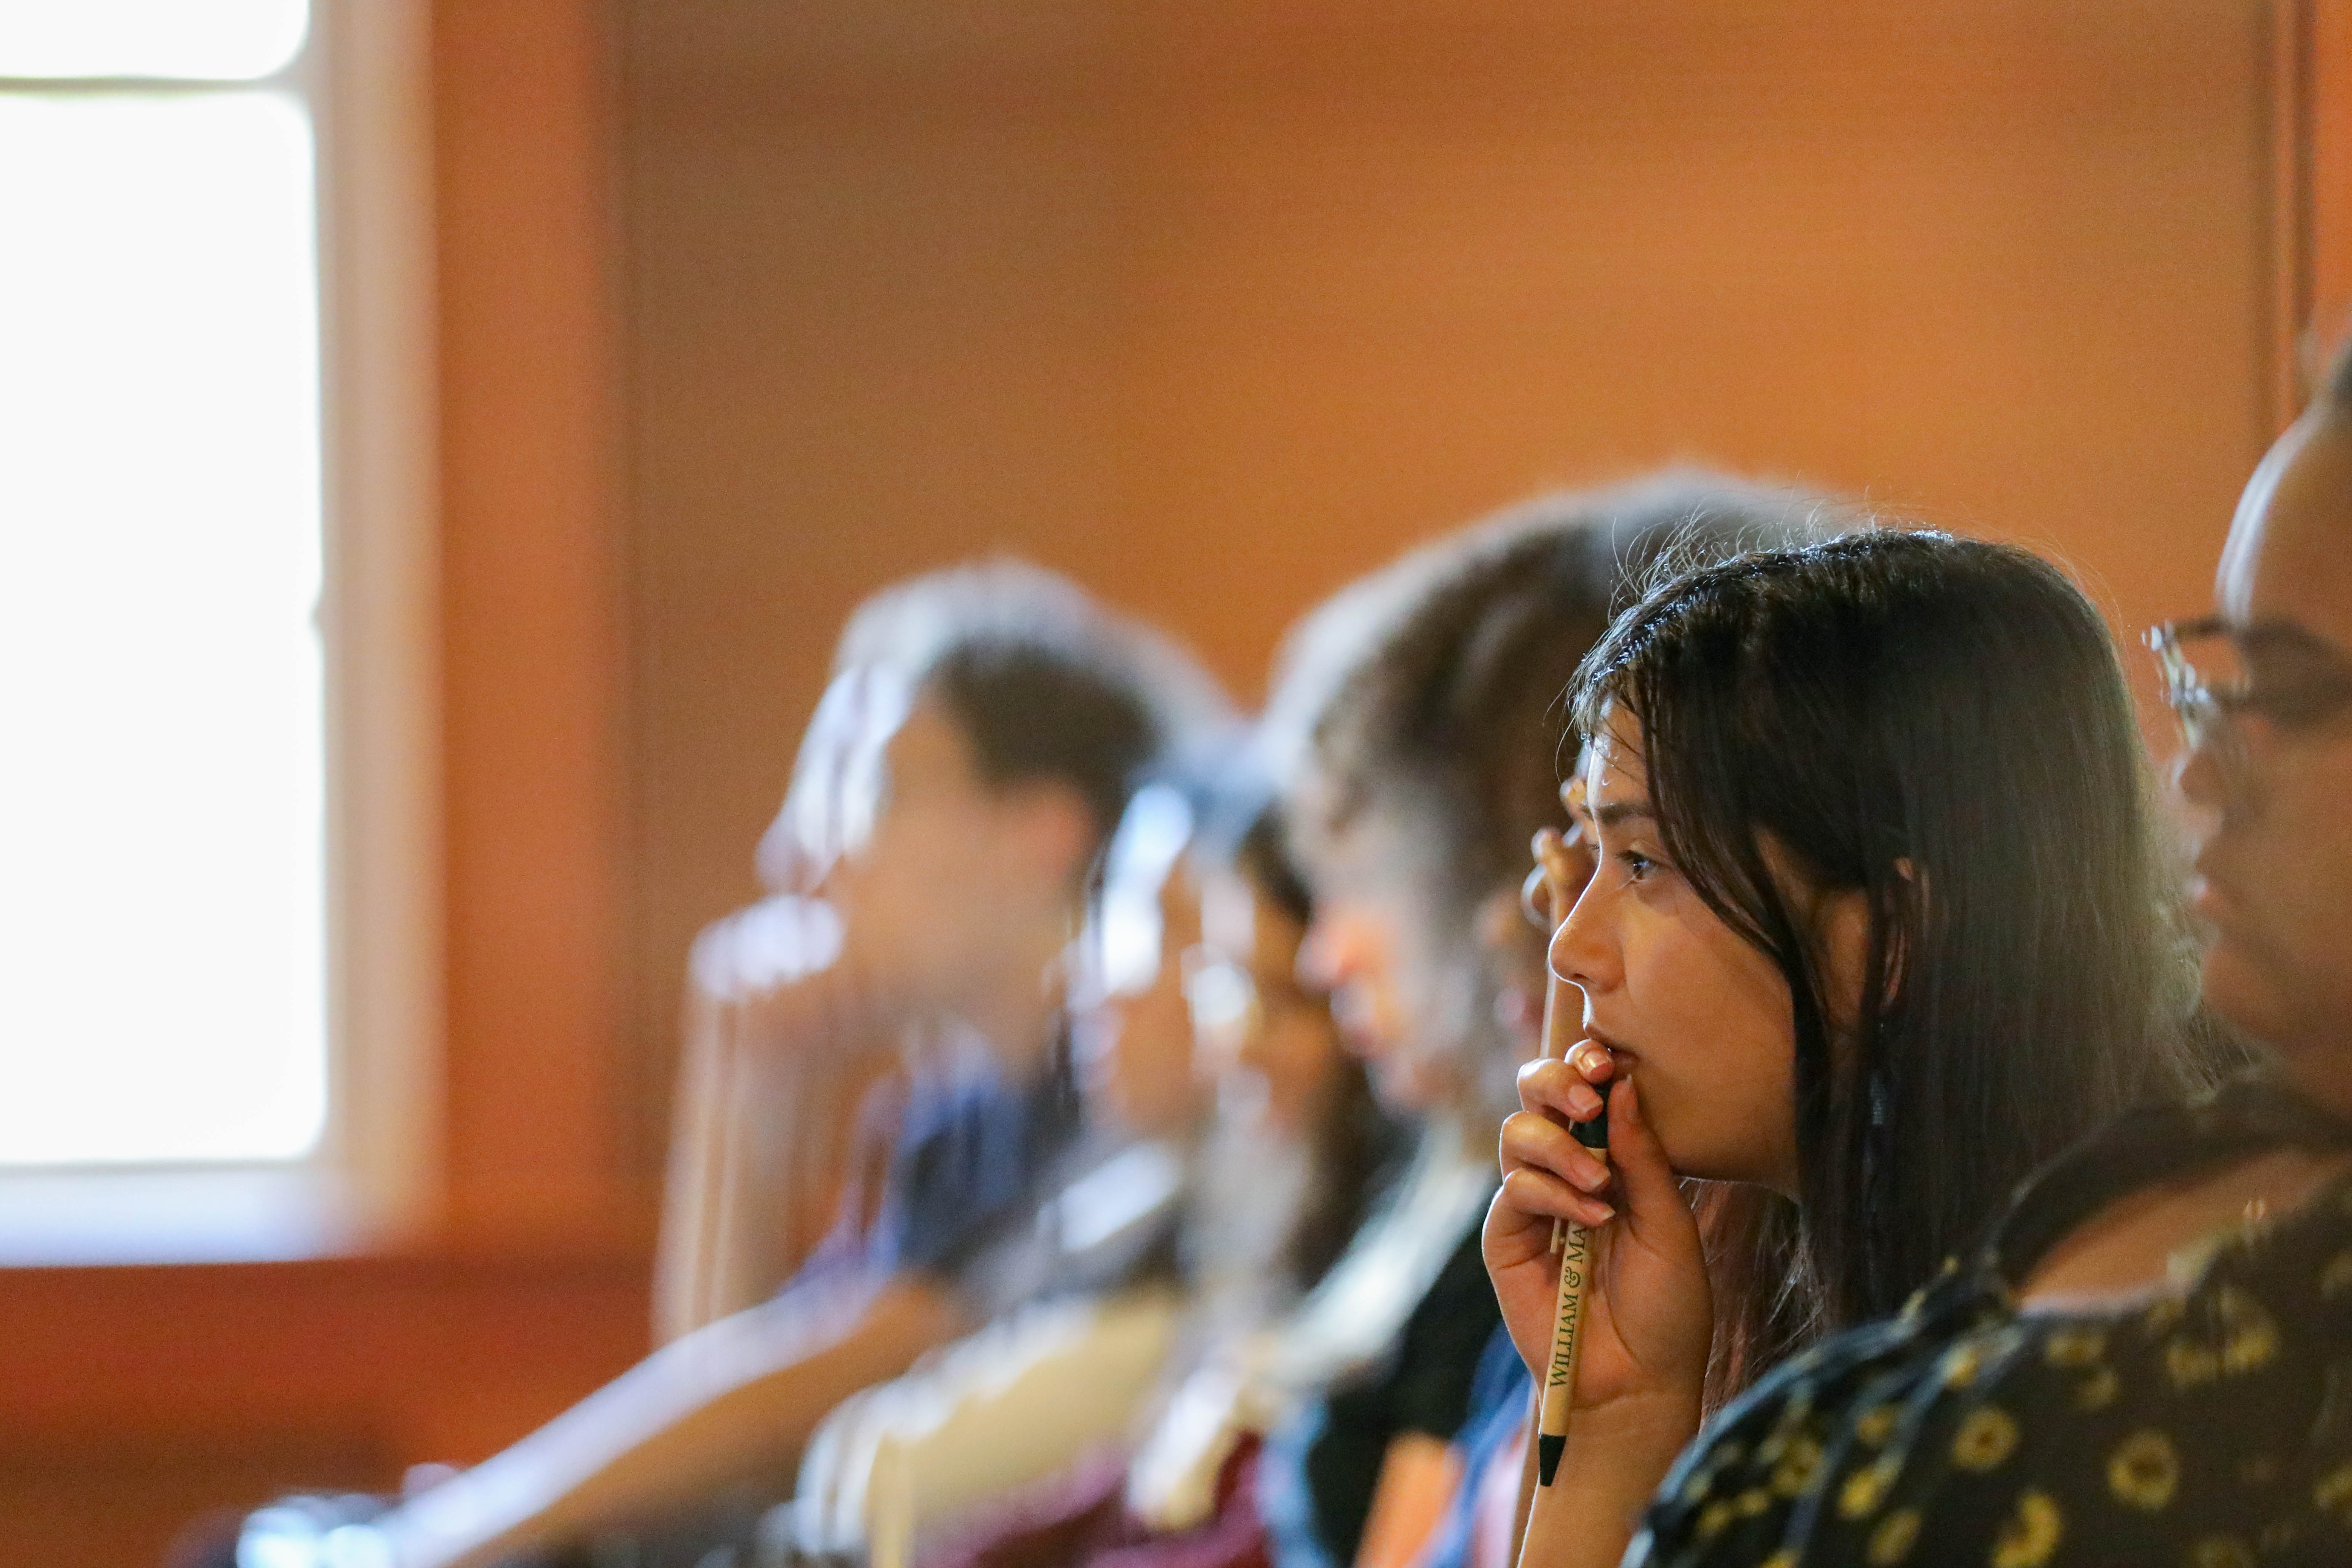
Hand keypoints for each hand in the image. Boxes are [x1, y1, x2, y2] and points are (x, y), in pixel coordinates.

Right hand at [1483, 1046, 1712, 1422]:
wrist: (1639, 1379)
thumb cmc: (1668, 1306)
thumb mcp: (1671, 1222)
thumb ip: (1645, 1155)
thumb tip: (1622, 1082)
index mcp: (1612, 1158)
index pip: (1586, 1089)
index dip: (1587, 1063)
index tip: (1607, 1061)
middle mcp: (1566, 1169)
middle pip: (1535, 1092)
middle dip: (1558, 1082)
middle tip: (1590, 1102)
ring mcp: (1532, 1202)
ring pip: (1518, 1131)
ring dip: (1560, 1147)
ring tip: (1599, 1185)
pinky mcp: (1505, 1236)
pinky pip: (1514, 1188)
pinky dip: (1553, 1194)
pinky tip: (1591, 1221)